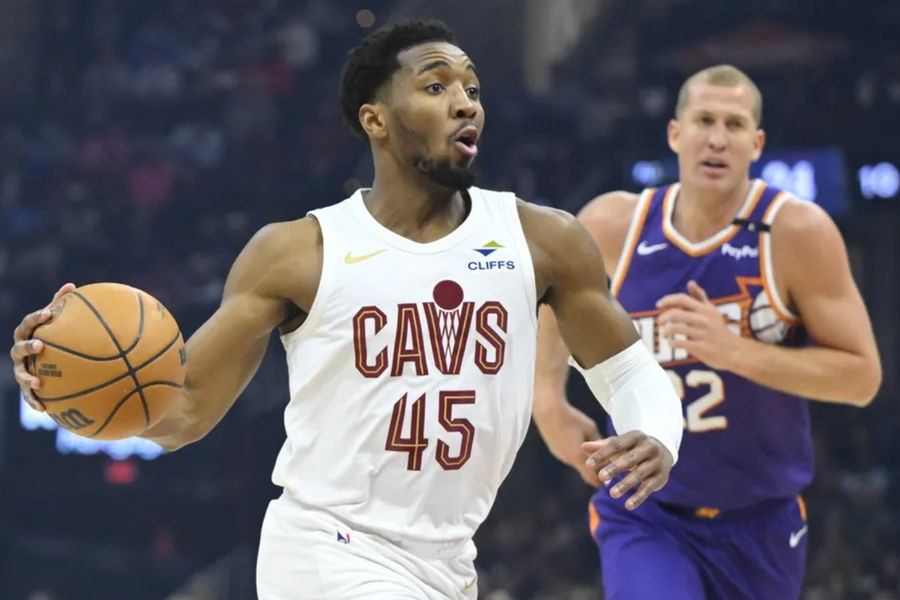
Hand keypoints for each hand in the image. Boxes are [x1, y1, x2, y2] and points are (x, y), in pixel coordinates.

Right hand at [10, 283, 76, 410]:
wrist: (46, 361)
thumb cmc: (53, 337)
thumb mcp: (57, 323)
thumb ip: (61, 306)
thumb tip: (72, 285)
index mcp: (28, 335)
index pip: (28, 324)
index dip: (35, 318)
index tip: (47, 313)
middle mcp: (21, 352)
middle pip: (19, 348)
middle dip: (27, 346)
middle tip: (40, 345)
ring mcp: (21, 369)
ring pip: (20, 374)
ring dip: (27, 378)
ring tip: (38, 383)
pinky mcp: (27, 387)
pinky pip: (28, 396)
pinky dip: (34, 401)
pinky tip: (43, 409)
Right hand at [534, 401, 601, 485]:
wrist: (548, 411)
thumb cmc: (572, 418)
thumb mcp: (590, 429)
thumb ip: (597, 443)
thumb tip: (605, 451)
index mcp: (578, 457)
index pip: (592, 479)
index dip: (601, 480)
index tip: (610, 476)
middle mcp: (568, 459)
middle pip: (584, 471)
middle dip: (594, 468)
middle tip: (604, 459)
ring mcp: (560, 455)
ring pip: (576, 463)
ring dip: (583, 459)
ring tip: (590, 446)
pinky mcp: (554, 449)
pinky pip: (568, 456)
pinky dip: (575, 453)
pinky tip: (576, 439)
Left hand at [583, 430, 673, 509]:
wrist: (663, 451)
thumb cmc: (633, 448)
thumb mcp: (619, 445)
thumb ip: (601, 447)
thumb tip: (582, 447)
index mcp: (636, 436)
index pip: (616, 445)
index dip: (602, 454)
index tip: (588, 464)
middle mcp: (649, 447)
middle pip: (630, 459)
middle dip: (615, 468)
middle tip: (601, 477)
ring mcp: (656, 462)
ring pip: (639, 474)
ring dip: (626, 484)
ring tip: (612, 494)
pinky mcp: (661, 477)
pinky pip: (649, 488)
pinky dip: (639, 497)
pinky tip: (628, 506)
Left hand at [656, 280, 741, 369]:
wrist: (733, 351)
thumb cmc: (717, 328)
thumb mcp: (711, 311)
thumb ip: (700, 297)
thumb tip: (690, 282)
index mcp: (705, 309)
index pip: (682, 299)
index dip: (668, 300)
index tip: (658, 305)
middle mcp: (704, 320)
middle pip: (676, 314)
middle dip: (663, 318)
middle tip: (659, 323)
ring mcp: (703, 334)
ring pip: (676, 328)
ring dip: (665, 331)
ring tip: (664, 333)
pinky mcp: (701, 347)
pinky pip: (680, 343)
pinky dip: (672, 343)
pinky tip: (671, 343)